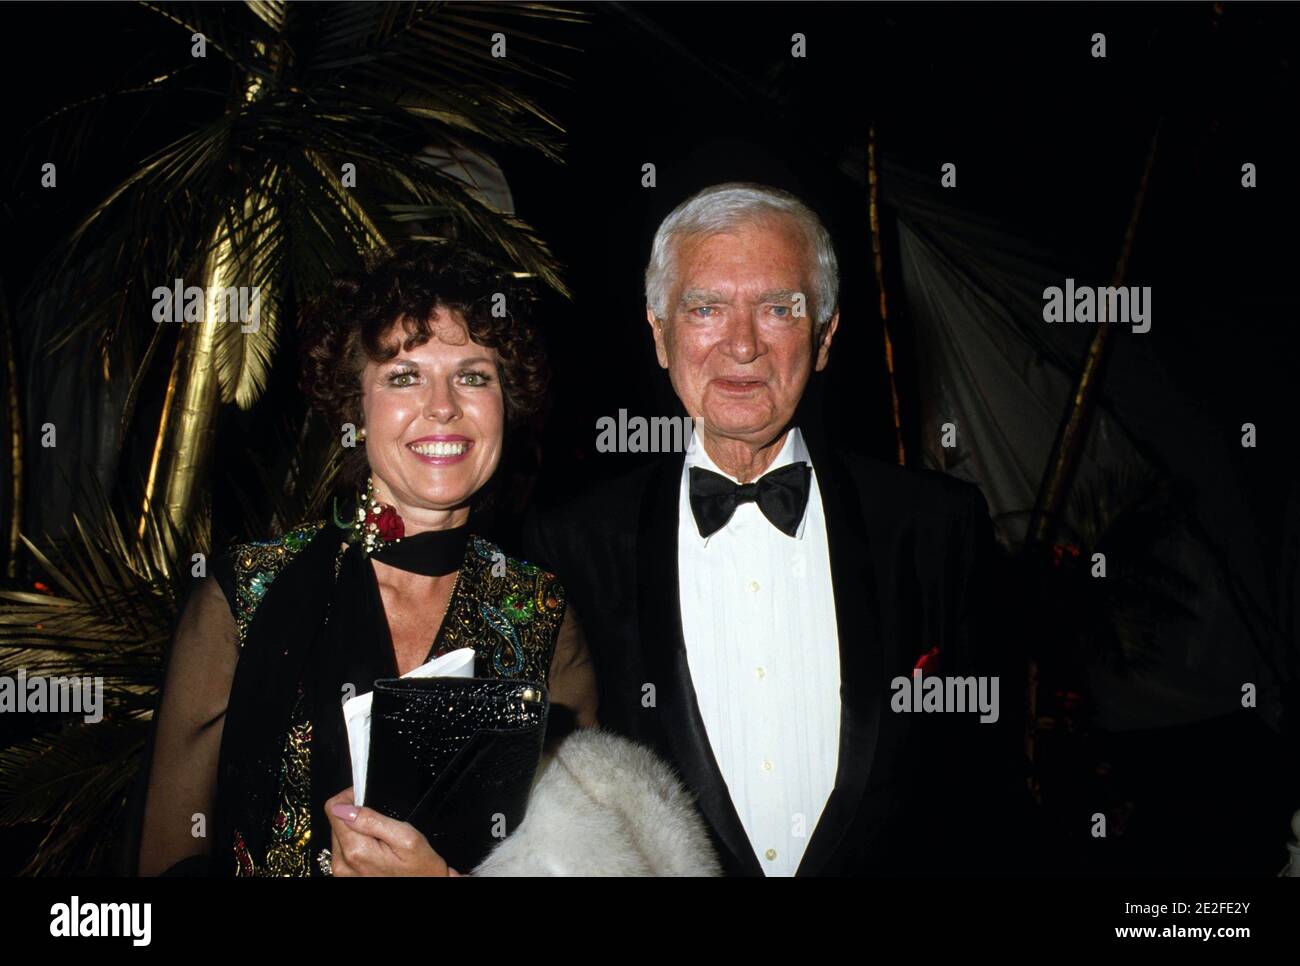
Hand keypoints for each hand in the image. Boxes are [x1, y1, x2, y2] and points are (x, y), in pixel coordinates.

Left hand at [324, 787, 462, 876]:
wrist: (426, 888)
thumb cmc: (420, 868)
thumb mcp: (406, 837)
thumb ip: (372, 820)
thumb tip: (343, 807)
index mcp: (357, 851)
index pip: (334, 810)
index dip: (350, 797)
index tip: (364, 796)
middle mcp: (343, 864)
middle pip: (335, 822)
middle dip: (355, 815)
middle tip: (381, 822)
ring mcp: (343, 872)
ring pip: (339, 835)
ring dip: (357, 831)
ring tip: (381, 838)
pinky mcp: (345, 876)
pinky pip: (343, 850)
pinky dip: (358, 844)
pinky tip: (375, 849)